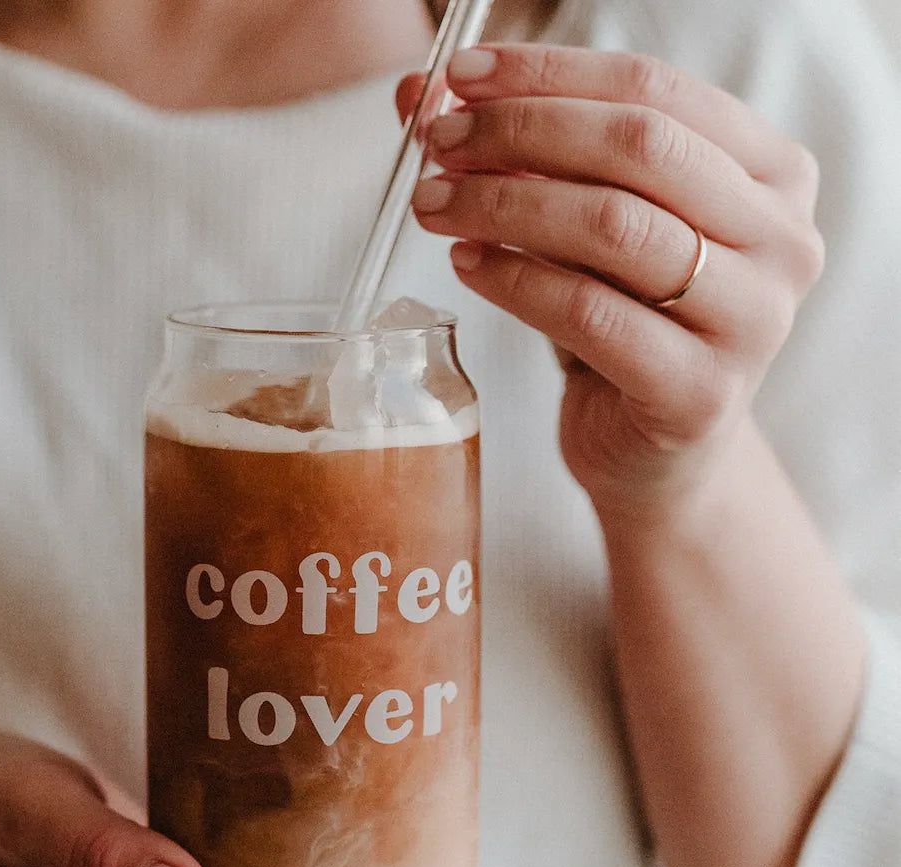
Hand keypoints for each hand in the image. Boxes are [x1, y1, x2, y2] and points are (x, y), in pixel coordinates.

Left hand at [400, 45, 824, 522]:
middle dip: (520, 133)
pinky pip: (590, 314)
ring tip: (436, 204)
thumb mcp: (587, 229)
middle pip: (638, 147)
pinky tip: (465, 263)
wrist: (655, 451)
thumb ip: (526, 158)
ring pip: (614, 227)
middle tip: (437, 145)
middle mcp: (782, 240)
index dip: (548, 75)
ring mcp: (753, 321)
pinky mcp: (699, 393)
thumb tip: (423, 94)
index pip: (654, 90)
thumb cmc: (625, 325)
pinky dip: (515, 281)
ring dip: (505, 204)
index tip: (458, 79)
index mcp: (772, 173)